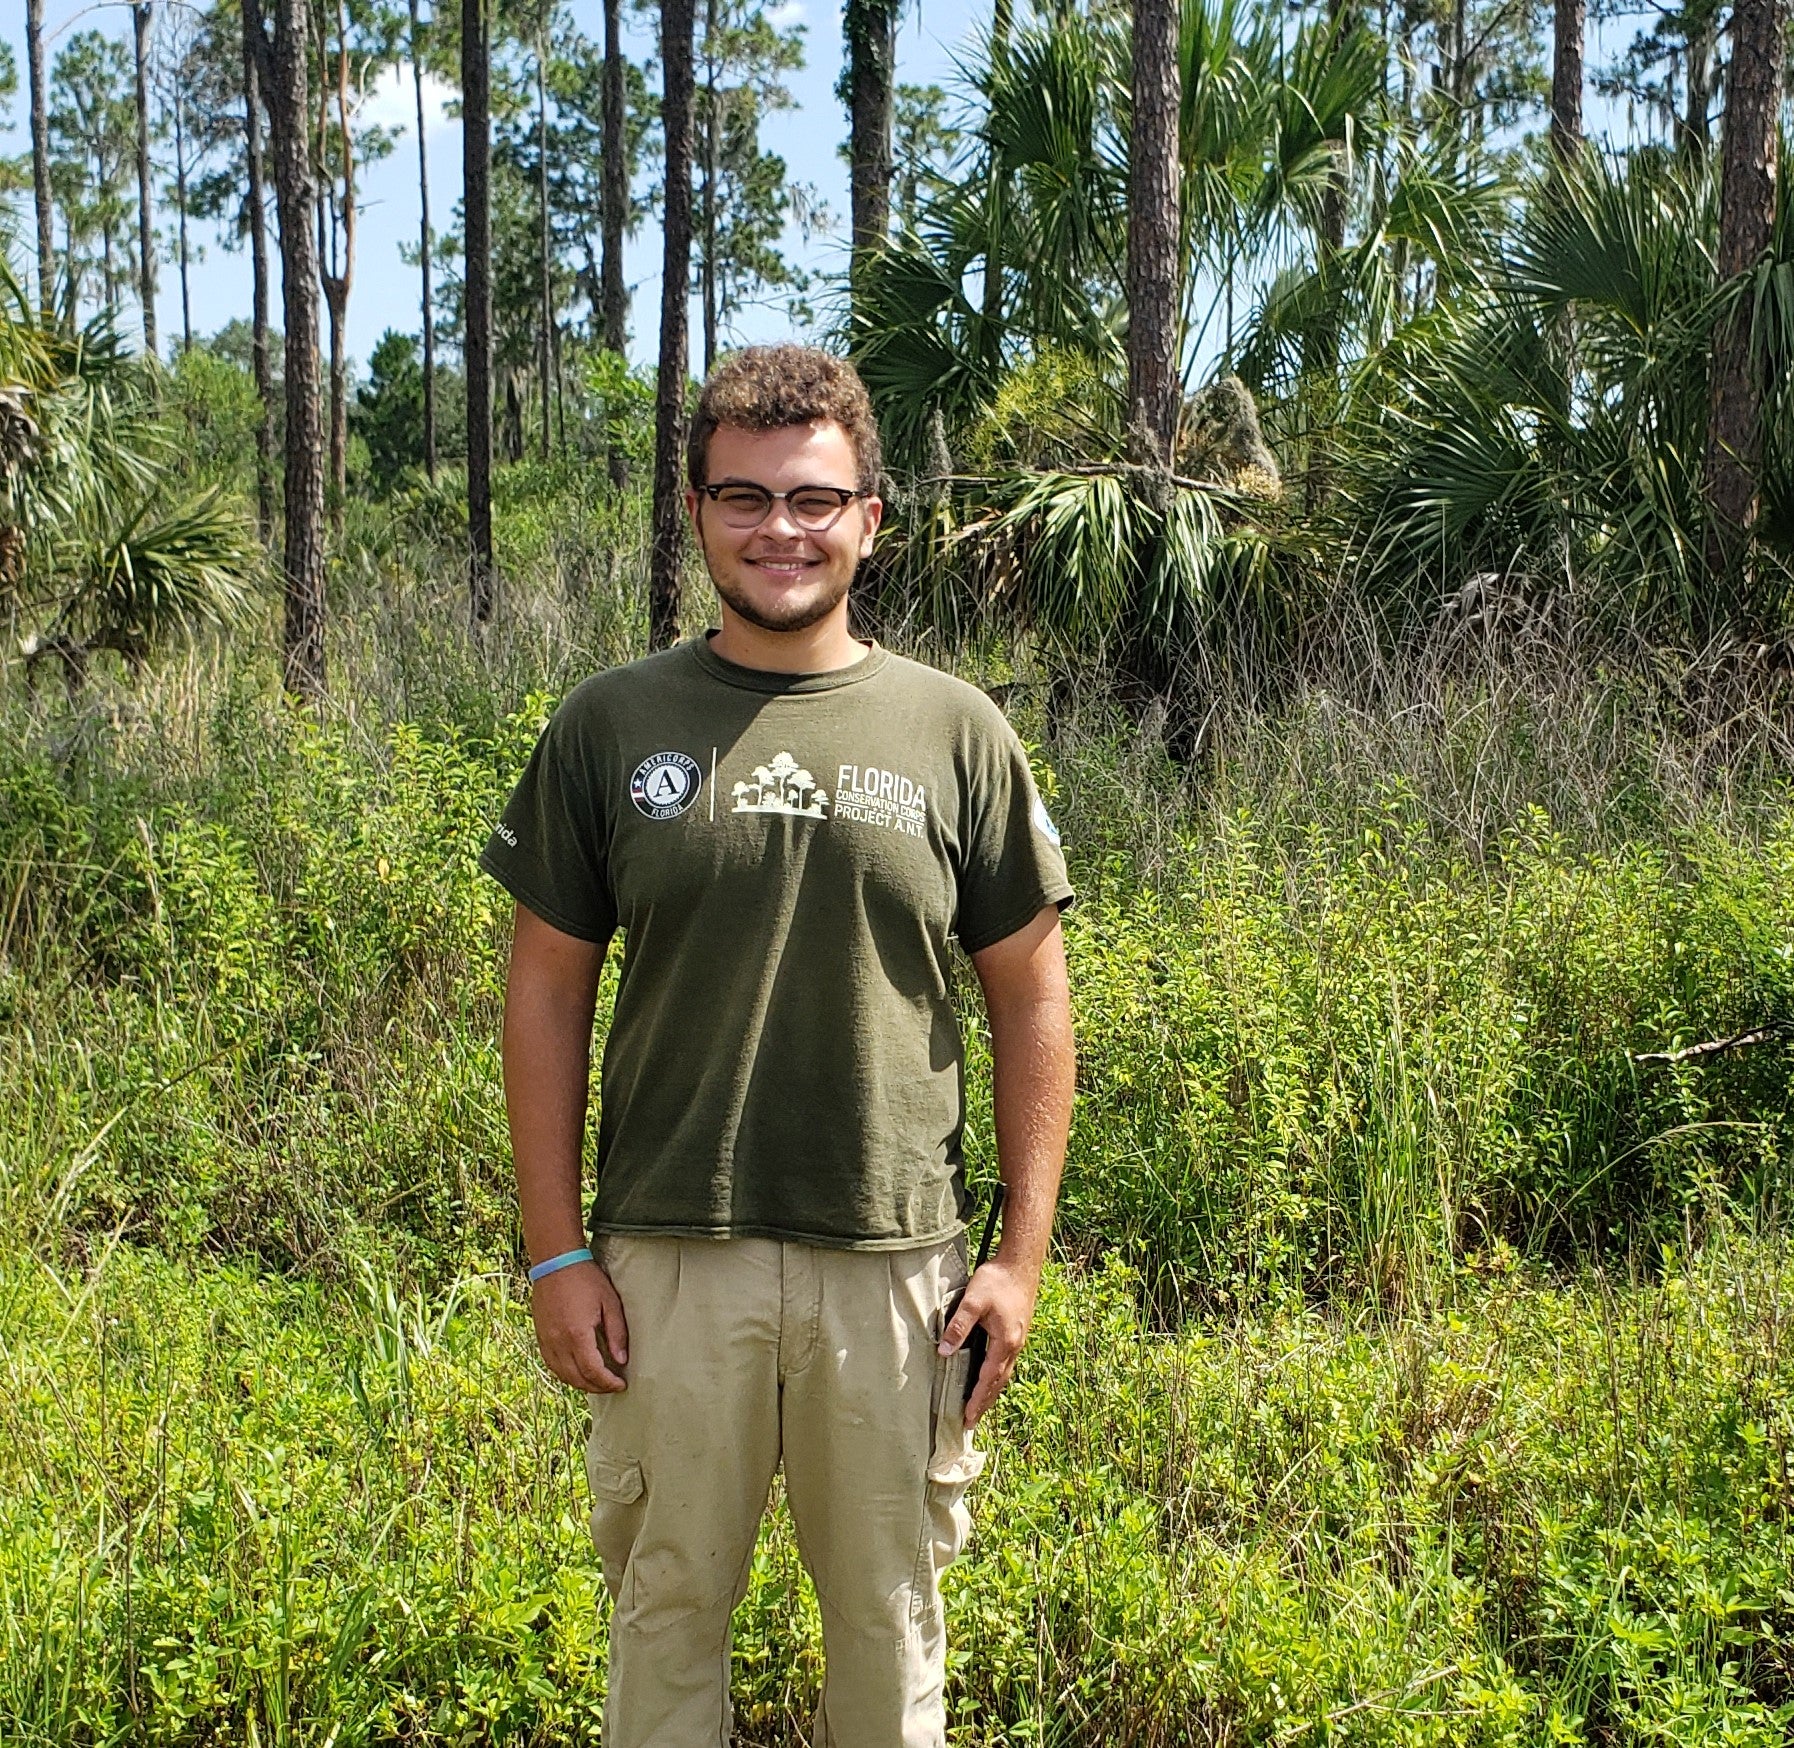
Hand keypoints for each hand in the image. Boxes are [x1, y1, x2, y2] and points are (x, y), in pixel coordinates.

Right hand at [531, 1260, 629, 1392]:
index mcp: (577, 1334)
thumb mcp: (609, 1302)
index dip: (608, 1383)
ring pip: (562, 1375)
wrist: (555, 1262)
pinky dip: (565, 1374)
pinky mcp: (540, 1336)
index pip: (593, 1371)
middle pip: (576, 1378)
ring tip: (597, 1382)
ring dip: (580, 1383)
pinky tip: (576, 1371)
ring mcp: (546, 1340)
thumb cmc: (586, 1279)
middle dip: (596, 1387)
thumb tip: (621, 1360)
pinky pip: (551, 1364)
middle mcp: (558, 1342)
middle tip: (612, 1386)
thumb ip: (616, 1333)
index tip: (621, 1385)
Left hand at [937, 1257, 1038, 1427]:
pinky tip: (989, 1375)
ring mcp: (1018, 1339)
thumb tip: (944, 1353)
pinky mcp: (1017, 1331)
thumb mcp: (973, 1301)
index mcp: (1004, 1342)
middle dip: (985, 1402)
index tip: (968, 1418)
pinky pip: (1006, 1362)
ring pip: (1004, 1373)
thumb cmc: (997, 1280)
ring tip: (979, 1405)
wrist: (1021, 1263)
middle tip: (972, 1421)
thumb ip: (958, 1327)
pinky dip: (997, 1376)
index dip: (977, 1399)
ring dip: (991, 1391)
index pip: (987, 1379)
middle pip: (999, 1382)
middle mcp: (1014, 1345)